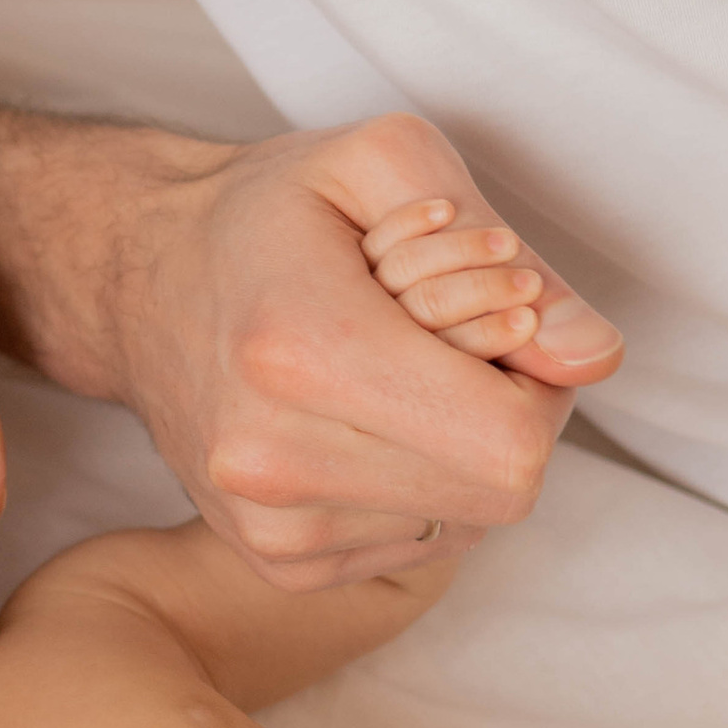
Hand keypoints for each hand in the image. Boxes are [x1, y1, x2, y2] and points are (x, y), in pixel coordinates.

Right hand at [1, 108, 621, 588]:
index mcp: (301, 351)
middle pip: (501, 489)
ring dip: (462, 449)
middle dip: (507, 410)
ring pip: (468, 521)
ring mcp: (267, 527)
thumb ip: (513, 253)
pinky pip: (420, 543)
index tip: (493, 318)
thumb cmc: (269, 210)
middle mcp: (271, 460)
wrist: (134, 281)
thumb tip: (594, 359)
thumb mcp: (389, 163)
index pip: (513, 437)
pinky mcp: (277, 564)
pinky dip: (422, 484)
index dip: (536, 378)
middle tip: (447, 342)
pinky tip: (363, 423)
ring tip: (386, 377)